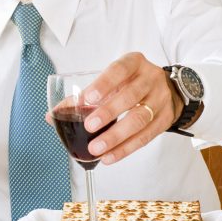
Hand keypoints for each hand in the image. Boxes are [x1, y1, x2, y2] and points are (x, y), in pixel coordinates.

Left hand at [44, 52, 180, 165]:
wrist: (168, 90)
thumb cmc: (131, 83)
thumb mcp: (113, 81)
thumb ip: (85, 96)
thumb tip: (52, 116)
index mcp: (134, 63)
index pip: (119, 70)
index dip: (104, 84)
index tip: (87, 98)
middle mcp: (150, 79)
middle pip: (131, 96)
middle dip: (109, 113)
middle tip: (89, 127)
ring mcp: (160, 99)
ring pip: (140, 119)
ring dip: (116, 136)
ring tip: (96, 148)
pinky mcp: (165, 120)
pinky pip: (146, 137)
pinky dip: (126, 149)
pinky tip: (109, 157)